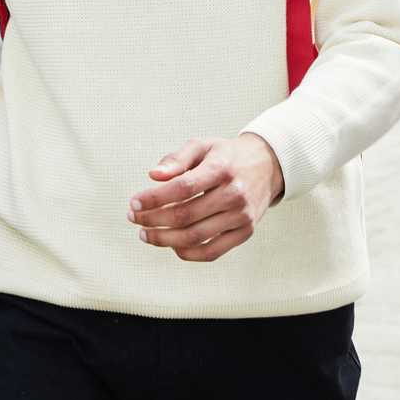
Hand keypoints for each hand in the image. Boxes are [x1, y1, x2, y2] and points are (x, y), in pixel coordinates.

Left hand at [126, 133, 281, 260]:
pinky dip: (187, 253)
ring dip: (164, 239)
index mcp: (221, 168)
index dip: (154, 198)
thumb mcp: (202, 146)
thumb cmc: (225, 156)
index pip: (182, 188)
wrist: (266, 166)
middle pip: (186, 215)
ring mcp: (242, 216)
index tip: (133, 203)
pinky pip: (212, 252)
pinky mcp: (245, 232)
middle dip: (153, 220)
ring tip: (145, 234)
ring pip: (195, 236)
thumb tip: (153, 176)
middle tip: (134, 218)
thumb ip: (176, 159)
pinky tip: (171, 246)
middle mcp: (234, 194)